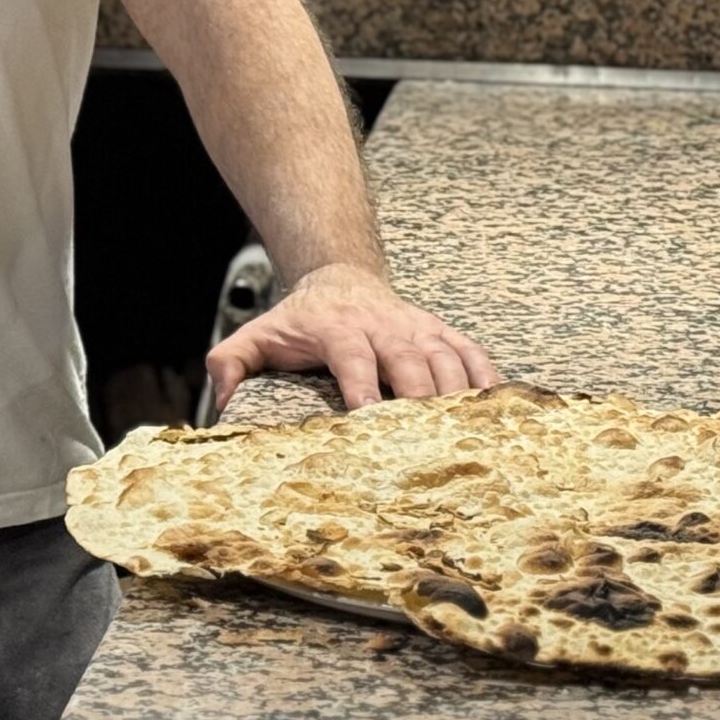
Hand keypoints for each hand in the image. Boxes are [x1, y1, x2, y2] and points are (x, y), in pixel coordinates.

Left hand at [205, 262, 498, 415]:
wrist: (341, 276)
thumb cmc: (300, 319)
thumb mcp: (257, 333)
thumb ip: (231, 362)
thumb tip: (222, 403)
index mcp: (338, 327)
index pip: (353, 357)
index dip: (363, 386)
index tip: (371, 420)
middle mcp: (383, 325)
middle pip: (409, 361)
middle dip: (420, 400)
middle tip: (428, 443)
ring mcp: (417, 328)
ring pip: (447, 359)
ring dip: (458, 397)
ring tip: (467, 438)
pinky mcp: (442, 332)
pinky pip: (473, 354)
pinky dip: (488, 381)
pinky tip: (497, 414)